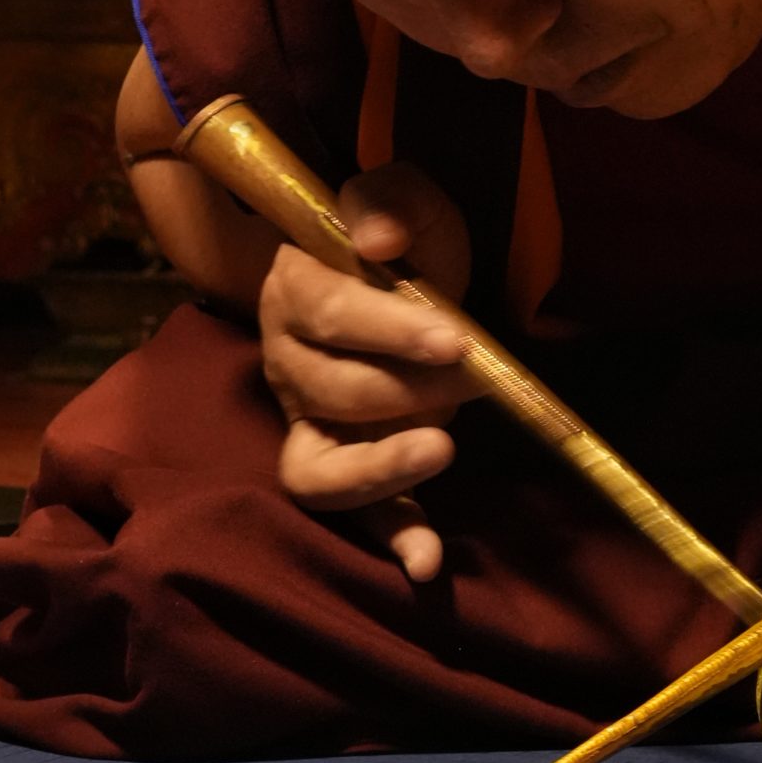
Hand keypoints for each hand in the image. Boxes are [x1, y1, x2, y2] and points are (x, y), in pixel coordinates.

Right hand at [259, 163, 474, 582]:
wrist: (401, 278)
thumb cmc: (403, 241)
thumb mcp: (403, 200)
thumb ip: (389, 203)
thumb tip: (377, 239)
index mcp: (294, 293)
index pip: (331, 316)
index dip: (391, 330)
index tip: (455, 341)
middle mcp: (287, 366)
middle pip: (332, 391)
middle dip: (409, 389)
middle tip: (473, 378)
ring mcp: (309, 426)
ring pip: (316, 469)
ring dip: (379, 470)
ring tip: (440, 449)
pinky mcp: (344, 467)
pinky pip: (354, 516)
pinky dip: (389, 537)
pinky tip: (425, 562)